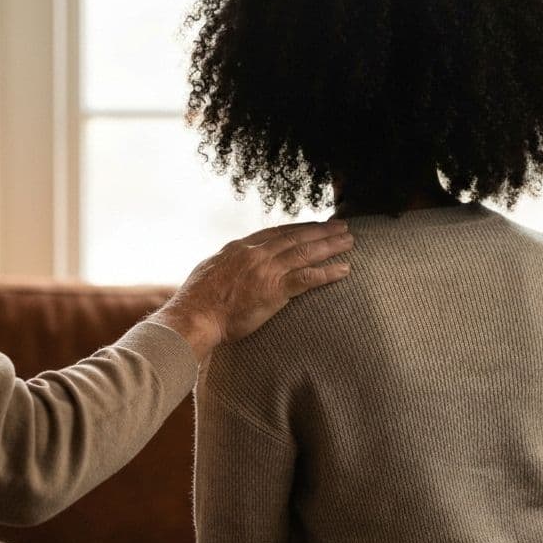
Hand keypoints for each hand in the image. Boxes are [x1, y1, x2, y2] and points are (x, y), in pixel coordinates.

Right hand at [150, 220, 352, 360]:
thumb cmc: (196, 302)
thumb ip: (226, 265)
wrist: (194, 316)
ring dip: (330, 245)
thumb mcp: (209, 271)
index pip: (275, 233)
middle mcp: (255, 254)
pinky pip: (308, 278)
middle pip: (295, 237)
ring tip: (349, 241)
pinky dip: (328, 272)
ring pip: (305, 252)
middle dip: (321, 230)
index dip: (298, 228)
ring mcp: (266, 270)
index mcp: (240, 248)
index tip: (313, 225)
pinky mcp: (274, 290)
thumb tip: (229, 267)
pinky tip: (344, 269)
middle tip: (341, 226)